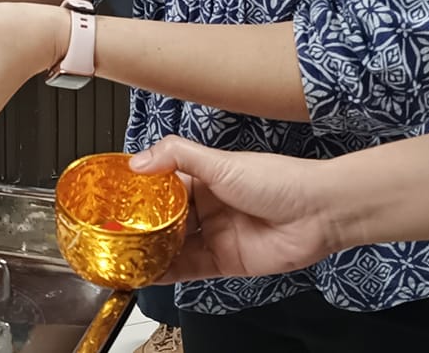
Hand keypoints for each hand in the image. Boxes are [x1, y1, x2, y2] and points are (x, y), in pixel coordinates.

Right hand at [128, 137, 348, 281]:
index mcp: (204, 177)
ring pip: (172, 245)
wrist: (318, 214)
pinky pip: (187, 269)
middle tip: (110, 230)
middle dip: (138, 225)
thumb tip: (140, 160)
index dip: (137, 191)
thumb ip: (179, 157)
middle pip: (163, 218)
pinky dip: (166, 272)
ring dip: (148, 251)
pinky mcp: (223, 261)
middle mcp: (207, 206)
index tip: (112, 196)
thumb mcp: (223, 163)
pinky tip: (147, 272)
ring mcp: (214, 234)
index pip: (161, 184)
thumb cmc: (281, 181)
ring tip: (120, 254)